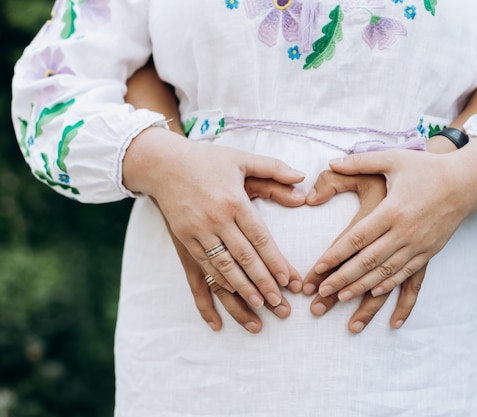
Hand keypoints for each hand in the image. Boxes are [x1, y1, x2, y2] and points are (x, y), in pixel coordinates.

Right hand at [153, 176, 305, 332]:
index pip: (260, 239)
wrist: (161, 164)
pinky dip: (213, 290)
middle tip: (280, 305)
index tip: (289, 281)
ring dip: (242, 292)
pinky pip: (200, 271)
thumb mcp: (242, 160)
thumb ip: (274, 168)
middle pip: (244, 259)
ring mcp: (197, 233)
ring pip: (223, 269)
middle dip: (264, 284)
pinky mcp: (183, 241)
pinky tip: (224, 308)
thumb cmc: (207, 161)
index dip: (275, 262)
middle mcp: (215, 219)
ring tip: (260, 309)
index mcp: (233, 201)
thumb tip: (302, 177)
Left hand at [303, 170, 422, 332]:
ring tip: (341, 297)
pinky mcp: (430, 252)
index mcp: (392, 210)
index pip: (357, 238)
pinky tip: (374, 295)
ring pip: (386, 273)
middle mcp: (405, 232)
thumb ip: (360, 161)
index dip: (336, 255)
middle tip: (322, 292)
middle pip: (368, 261)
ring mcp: (419, 245)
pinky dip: (390, 286)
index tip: (318, 268)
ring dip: (362, 288)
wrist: (467, 181)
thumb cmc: (426, 167)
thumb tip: (331, 162)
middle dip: (343, 278)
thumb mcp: (393, 159)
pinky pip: (407, 275)